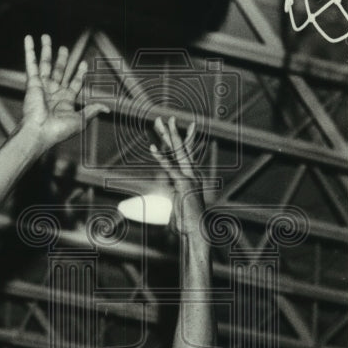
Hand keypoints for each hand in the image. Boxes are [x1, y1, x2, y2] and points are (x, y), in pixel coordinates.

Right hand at [21, 34, 108, 148]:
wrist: (40, 132)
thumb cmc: (58, 130)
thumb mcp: (80, 121)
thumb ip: (92, 111)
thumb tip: (107, 108)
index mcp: (65, 100)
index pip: (73, 83)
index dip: (79, 73)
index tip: (83, 63)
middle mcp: (53, 92)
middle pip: (59, 71)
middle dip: (62, 59)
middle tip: (64, 48)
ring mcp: (42, 86)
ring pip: (45, 64)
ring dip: (45, 50)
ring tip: (46, 36)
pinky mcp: (32, 83)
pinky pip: (31, 63)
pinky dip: (29, 50)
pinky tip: (29, 38)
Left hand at [150, 116, 206, 238]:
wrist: (196, 230)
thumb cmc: (186, 220)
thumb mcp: (174, 202)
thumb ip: (168, 191)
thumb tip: (161, 187)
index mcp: (191, 176)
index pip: (184, 153)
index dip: (176, 140)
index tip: (170, 130)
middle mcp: (193, 173)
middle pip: (181, 148)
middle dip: (172, 132)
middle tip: (167, 118)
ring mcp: (190, 177)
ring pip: (178, 152)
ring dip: (168, 137)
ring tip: (161, 123)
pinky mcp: (184, 184)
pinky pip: (170, 168)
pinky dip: (160, 158)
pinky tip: (152, 148)